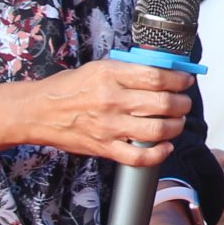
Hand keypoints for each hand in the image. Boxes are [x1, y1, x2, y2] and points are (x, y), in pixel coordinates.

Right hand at [0, 58, 191, 164]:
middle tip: (183, 102)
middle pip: (163, 104)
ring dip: (175, 127)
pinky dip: (158, 154)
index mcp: (110, 75)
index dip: (179, 79)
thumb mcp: (98, 67)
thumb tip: (163, 70)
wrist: (38, 112)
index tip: (185, 80)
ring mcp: (108, 126)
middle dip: (182, 104)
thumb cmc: (69, 88)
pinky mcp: (104, 148)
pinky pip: (139, 157)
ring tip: (177, 122)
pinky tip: (165, 146)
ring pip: (157, 130)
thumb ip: (129, 70)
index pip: (157, 76)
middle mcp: (111, 100)